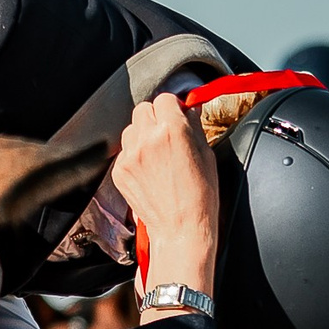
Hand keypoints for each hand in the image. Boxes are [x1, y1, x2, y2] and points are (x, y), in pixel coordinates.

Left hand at [111, 94, 220, 313]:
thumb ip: (195, 128)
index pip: (165, 98)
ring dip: (142, 134)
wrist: (180, 230)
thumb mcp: (208, 156)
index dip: (173, 107)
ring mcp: (130, 155)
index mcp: (173, 130)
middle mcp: (147, 138)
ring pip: (131, 128)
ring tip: (157, 154)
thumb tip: (189, 111)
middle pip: (144, 109)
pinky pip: (125, 151)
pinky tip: (149, 171)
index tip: (178, 118)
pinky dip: (135, 156)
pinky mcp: (120, 171)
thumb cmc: (200, 197)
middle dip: (156, 117)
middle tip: (167, 134)